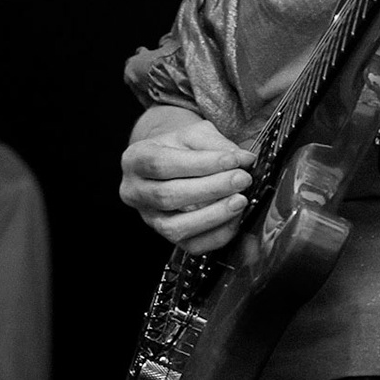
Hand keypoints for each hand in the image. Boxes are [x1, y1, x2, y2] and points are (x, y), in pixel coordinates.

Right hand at [119, 106, 254, 254]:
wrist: (172, 160)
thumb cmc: (183, 146)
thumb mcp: (195, 134)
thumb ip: (218, 145)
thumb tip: (244, 159)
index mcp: (136, 160)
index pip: (162, 164)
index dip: (201, 164)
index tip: (233, 160)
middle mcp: (135, 192)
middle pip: (168, 196)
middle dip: (211, 189)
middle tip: (242, 179)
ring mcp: (149, 218)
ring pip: (175, 227)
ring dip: (213, 215)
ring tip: (240, 200)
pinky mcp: (167, 237)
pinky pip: (191, 245)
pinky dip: (217, 234)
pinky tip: (236, 217)